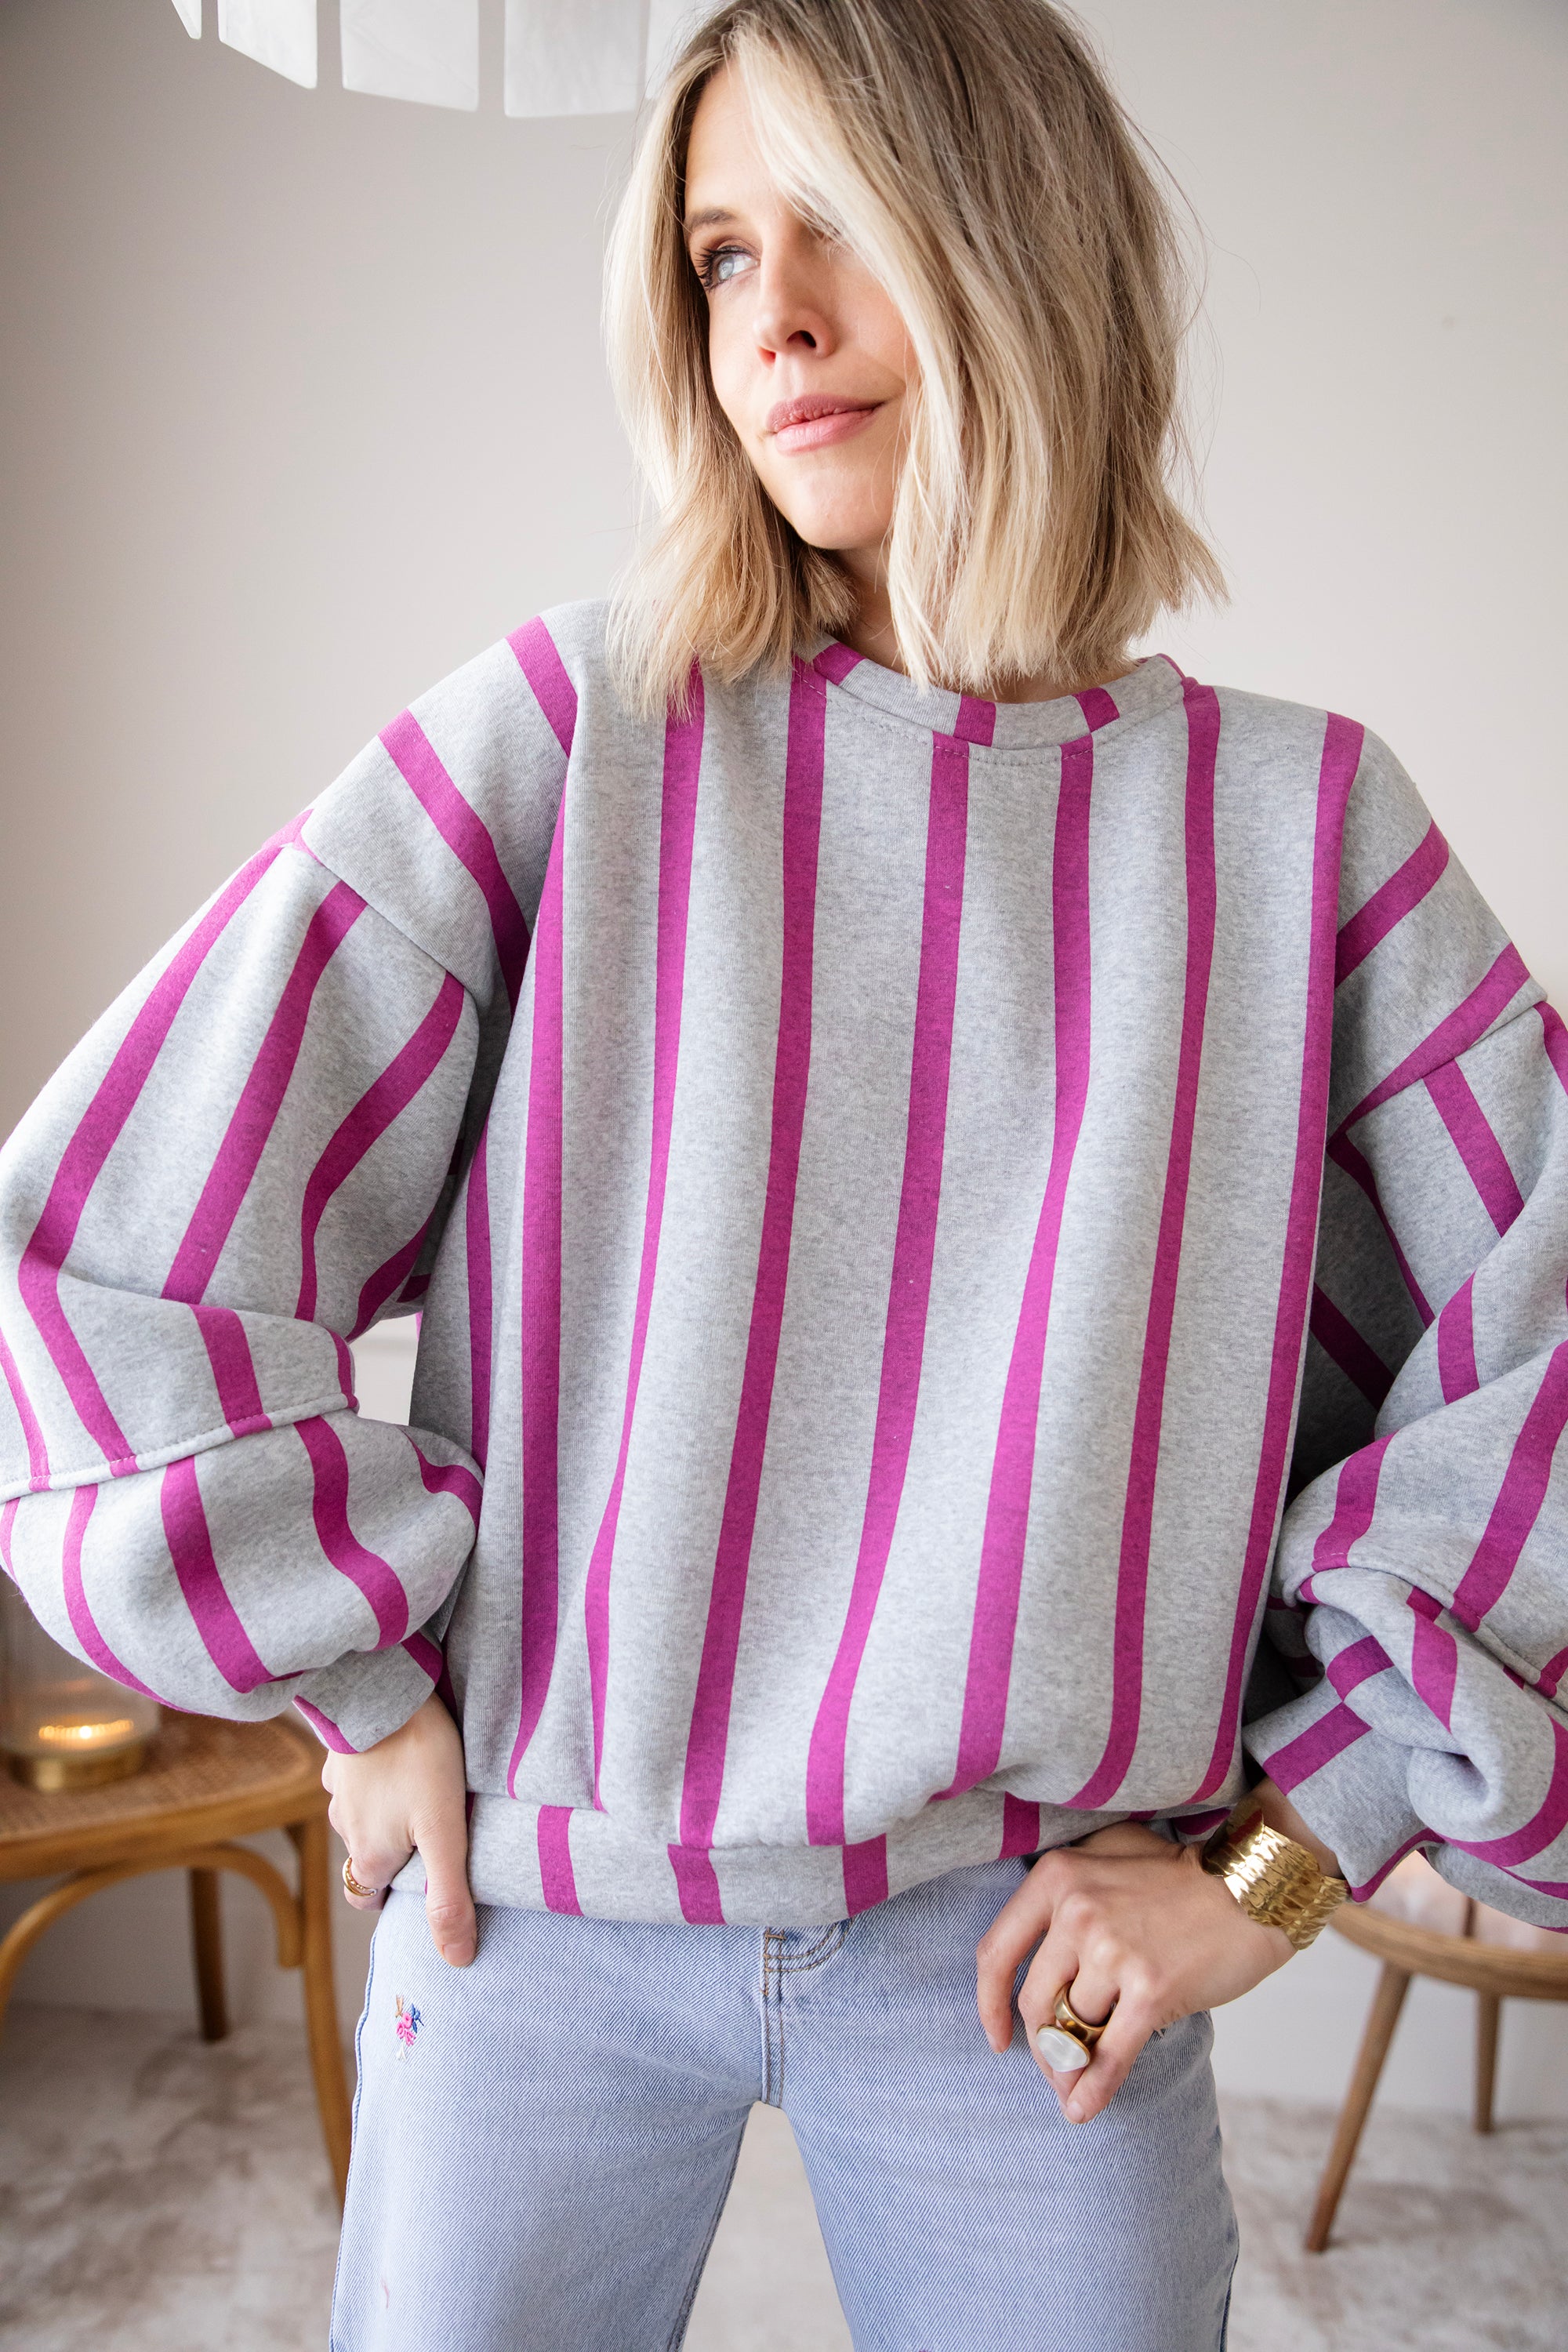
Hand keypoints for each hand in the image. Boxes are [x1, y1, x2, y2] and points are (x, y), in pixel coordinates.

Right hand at [321, 1694, 476, 1966]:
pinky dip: (380, 1773)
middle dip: (397, 1850)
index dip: (400, 1893)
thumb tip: (457, 1960)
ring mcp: (338, 1788)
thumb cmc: (420, 1759)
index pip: (372, 1899)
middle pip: (370, 1857)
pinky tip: (406, 1755)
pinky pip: (360, 1776)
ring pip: (365, 1815)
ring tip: (427, 1787)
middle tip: (436, 1827)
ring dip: (389, 1809)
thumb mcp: (444, 1832)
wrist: (383, 1688)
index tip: (431, 1873)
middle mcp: (343, 1827)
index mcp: (367, 1857)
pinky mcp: (341, 1753)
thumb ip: (448, 1896)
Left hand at [975, 1821, 1292, 2122]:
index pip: (997, 1951)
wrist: (1253, 1887)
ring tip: (1077, 2086)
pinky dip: (1094, 2090)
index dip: (989, 2004)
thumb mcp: (1108, 1857)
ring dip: (1073, 2067)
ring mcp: (1112, 1950)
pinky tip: (1082, 2111)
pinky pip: (1110, 2054)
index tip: (997, 2036)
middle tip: (1055, 2069)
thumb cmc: (1181, 1875)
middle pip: (1035, 2001)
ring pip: (1075, 2029)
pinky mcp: (1151, 1989)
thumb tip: (1037, 1965)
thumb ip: (1066, 1895)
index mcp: (1056, 1877)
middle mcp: (1076, 1911)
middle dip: (1042, 2046)